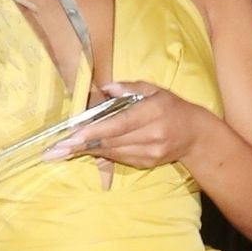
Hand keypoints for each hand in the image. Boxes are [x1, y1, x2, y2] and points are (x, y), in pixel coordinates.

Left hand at [43, 81, 208, 168]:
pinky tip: (85, 151)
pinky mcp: (147, 163)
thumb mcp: (155, 90)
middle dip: (81, 145)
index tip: (72, 136)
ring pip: (113, 152)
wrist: (195, 134)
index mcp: (152, 113)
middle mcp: (152, 135)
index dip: (93, 131)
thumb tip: (107, 87)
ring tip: (63, 151)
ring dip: (88, 150)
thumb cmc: (171, 107)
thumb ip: (131, 88)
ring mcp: (150, 152)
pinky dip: (102, 153)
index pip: (118, 124)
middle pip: (111, 141)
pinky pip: (120, 159)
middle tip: (56, 148)